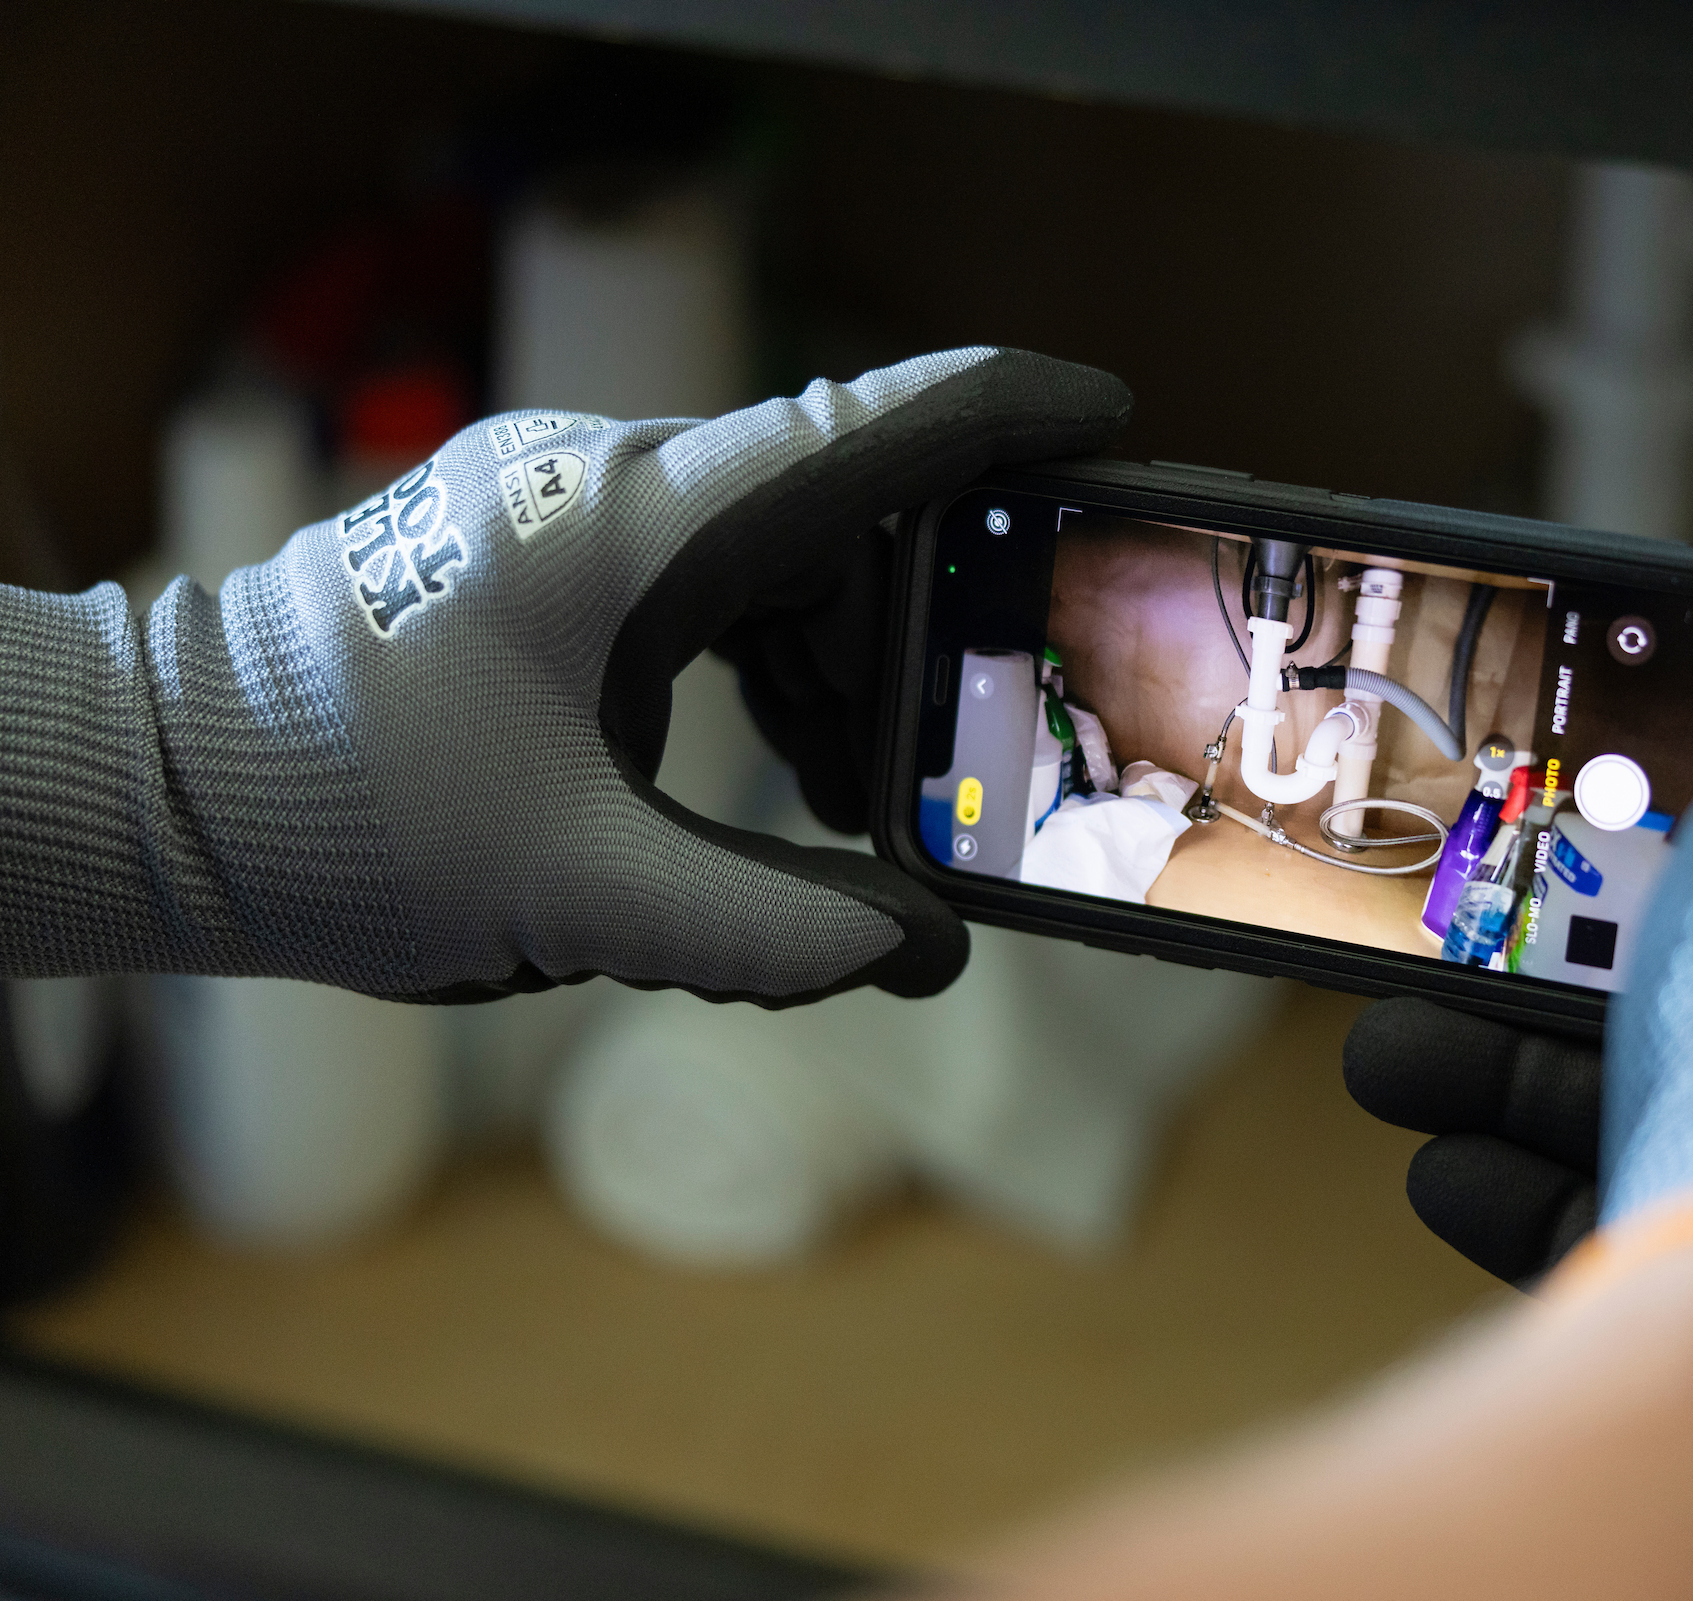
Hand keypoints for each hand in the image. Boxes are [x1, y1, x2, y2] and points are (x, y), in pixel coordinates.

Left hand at [0, 348, 1129, 1005]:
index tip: (1111, 421)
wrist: (164, 796)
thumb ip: (772, 929)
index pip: (862, 435)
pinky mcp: (536, 547)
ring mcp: (562, 506)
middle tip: (975, 735)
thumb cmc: (347, 825)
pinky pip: (702, 575)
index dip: (1005, 419)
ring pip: (772, 551)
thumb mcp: (579, 896)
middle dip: (917, 626)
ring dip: (835, 663)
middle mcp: (602, 484)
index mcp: (628, 530)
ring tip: (854, 792)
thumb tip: (922, 952)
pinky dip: (765, 660)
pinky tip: (774, 761)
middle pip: (834, 512)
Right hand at [1348, 607, 1692, 1471]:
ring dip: (1475, 1062)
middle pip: (1659, 964)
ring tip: (1386, 1055)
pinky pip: (1580, 1213)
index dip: (1672, 780)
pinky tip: (1443, 1163)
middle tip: (1415, 917)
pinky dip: (1498, 1178)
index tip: (1552, 760)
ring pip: (1601, 1093)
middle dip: (1521, 937)